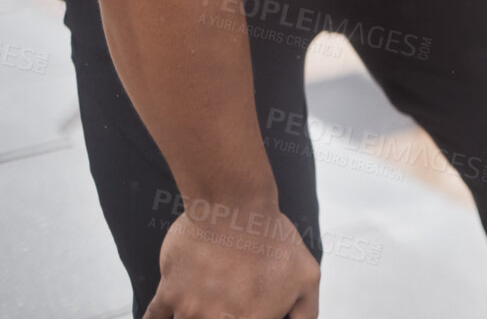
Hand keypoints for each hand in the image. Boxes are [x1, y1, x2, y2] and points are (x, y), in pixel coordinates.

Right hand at [143, 203, 319, 318]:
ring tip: (206, 300)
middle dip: (216, 316)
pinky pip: (152, 318)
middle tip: (222, 306)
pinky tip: (169, 312)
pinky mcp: (168, 293)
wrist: (235, 206)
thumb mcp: (306, 277)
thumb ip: (305, 314)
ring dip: (194, 315)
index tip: (236, 313)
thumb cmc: (273, 240)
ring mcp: (190, 311)